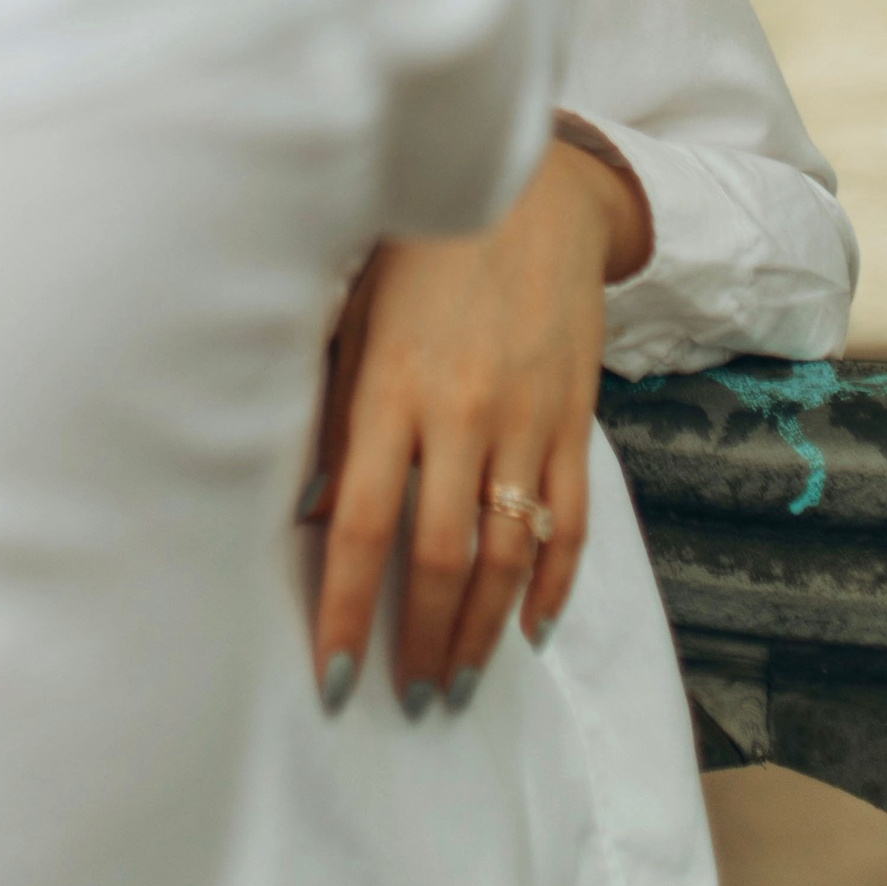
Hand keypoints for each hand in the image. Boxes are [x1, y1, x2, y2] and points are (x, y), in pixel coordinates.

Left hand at [304, 141, 649, 715]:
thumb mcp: (356, 310)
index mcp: (392, 386)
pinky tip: (534, 627)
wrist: (531, 187)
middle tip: (407, 698)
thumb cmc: (421, 244)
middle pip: (439, 558)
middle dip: (421, 641)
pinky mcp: (574, 417)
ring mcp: (525, 419)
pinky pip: (570, 521)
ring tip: (458, 682)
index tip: (335, 675)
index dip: (347, 610)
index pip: (361, 525)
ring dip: (482, 633)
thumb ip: (335, 406)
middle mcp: (460, 412)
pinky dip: (555, 585)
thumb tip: (312, 508)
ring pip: (508, 556)